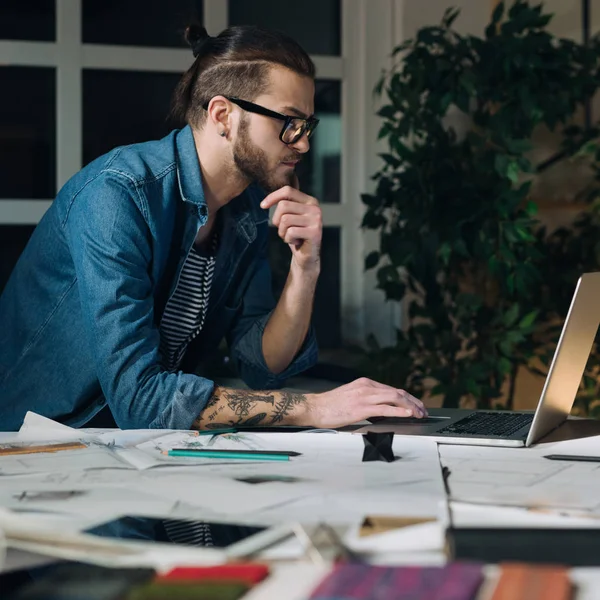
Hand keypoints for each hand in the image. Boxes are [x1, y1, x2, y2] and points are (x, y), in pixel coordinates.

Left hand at [260, 181, 321, 273]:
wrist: (307, 256)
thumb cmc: (296, 235)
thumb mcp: (290, 217)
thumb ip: (284, 205)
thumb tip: (265, 202)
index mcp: (310, 201)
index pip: (288, 191)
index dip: (272, 197)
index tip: (262, 206)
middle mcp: (315, 208)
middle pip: (283, 205)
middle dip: (277, 220)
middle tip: (283, 229)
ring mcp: (316, 220)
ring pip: (285, 219)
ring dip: (282, 231)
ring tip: (290, 236)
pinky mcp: (314, 232)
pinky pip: (290, 232)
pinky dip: (288, 239)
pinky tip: (296, 242)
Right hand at [300, 378, 427, 428]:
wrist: (314, 408)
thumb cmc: (330, 405)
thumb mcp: (351, 397)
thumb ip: (367, 400)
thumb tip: (382, 410)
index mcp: (365, 383)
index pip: (392, 389)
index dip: (408, 398)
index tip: (417, 406)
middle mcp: (366, 386)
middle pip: (397, 392)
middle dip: (413, 402)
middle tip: (424, 411)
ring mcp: (364, 396)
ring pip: (394, 398)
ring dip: (410, 406)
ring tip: (419, 414)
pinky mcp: (360, 408)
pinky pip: (384, 409)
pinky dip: (399, 411)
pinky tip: (408, 415)